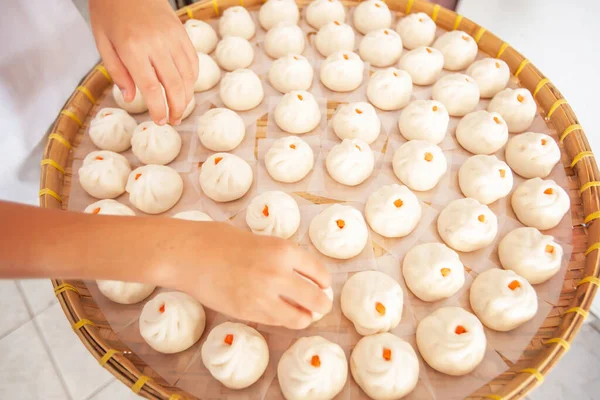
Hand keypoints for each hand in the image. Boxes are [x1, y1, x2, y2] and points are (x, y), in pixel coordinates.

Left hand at [89, 0, 197, 124]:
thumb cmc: (110, 11)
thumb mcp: (103, 42)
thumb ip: (117, 72)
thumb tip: (131, 97)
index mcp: (132, 48)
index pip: (151, 88)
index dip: (158, 109)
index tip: (159, 121)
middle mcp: (156, 44)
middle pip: (174, 85)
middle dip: (176, 108)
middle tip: (174, 121)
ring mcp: (172, 38)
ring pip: (188, 76)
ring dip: (186, 96)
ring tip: (180, 108)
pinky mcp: (182, 33)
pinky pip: (193, 61)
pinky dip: (192, 79)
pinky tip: (185, 88)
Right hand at [157, 222, 332, 329]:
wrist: (187, 254)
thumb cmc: (218, 240)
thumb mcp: (259, 240)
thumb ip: (281, 257)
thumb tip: (301, 274)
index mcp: (283, 250)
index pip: (320, 273)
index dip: (324, 282)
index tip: (323, 286)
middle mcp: (279, 274)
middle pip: (317, 299)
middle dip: (322, 304)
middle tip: (319, 305)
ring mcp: (263, 297)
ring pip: (300, 318)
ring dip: (305, 317)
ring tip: (302, 314)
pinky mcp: (248, 313)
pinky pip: (277, 322)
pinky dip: (284, 320)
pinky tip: (280, 314)